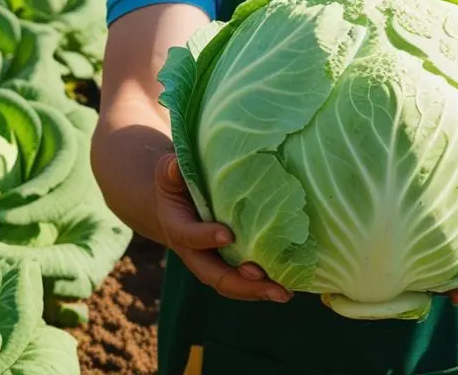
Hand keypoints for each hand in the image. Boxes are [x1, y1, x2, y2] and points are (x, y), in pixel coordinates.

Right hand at [154, 153, 292, 302]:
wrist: (176, 209)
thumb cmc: (176, 187)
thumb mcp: (169, 175)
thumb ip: (171, 170)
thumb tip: (177, 164)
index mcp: (178, 229)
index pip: (189, 236)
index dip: (206, 237)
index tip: (227, 235)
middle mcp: (195, 254)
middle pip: (214, 275)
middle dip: (239, 281)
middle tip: (262, 278)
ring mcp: (213, 264)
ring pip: (233, 285)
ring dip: (257, 291)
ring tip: (284, 293)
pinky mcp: (229, 267)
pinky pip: (244, 282)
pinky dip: (264, 287)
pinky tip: (289, 287)